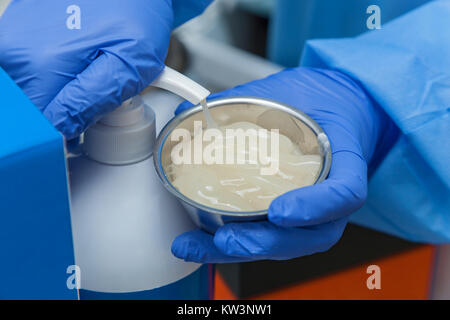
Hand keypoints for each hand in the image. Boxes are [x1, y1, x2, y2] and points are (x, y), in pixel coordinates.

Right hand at [0, 0, 172, 138]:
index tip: (80, 133)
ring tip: (84, 78)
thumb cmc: (133, 15)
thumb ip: (90, 103)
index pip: (40, 127)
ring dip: (57, 98)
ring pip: (31, 96)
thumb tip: (60, 131)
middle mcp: (16, 52)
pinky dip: (51, 81)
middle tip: (90, 97)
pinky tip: (73, 67)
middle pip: (33, 111)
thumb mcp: (128, 66)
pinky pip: (30, 77)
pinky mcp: (16, 37)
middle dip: (61, 115)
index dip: (62, 138)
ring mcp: (12, 42)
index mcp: (40, 64)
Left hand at [172, 67, 392, 262]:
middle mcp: (335, 194)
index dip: (314, 208)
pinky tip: (206, 244)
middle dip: (267, 242)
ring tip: (202, 246)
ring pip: (292, 245)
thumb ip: (244, 99)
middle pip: (315, 235)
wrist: (335, 108)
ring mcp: (319, 211)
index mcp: (345, 158)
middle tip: (227, 238)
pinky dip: (243, 246)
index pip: (345, 193)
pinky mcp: (297, 217)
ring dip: (247, 251)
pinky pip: (276, 239)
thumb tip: (191, 109)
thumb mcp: (289, 91)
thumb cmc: (317, 102)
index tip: (278, 212)